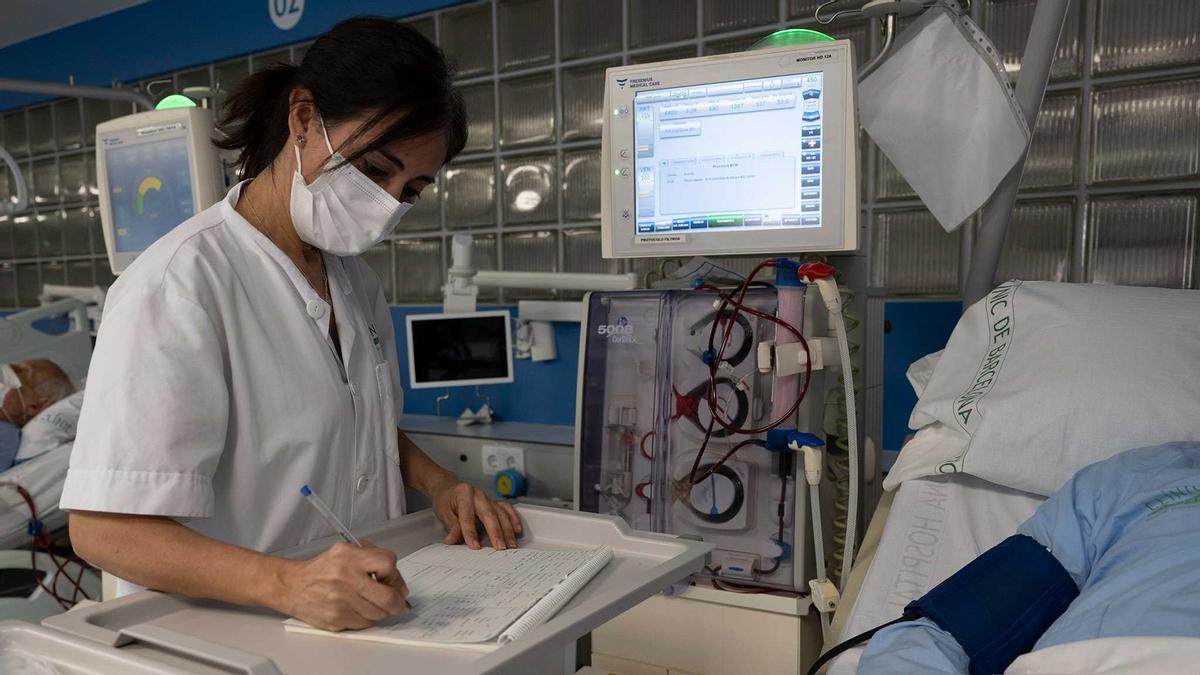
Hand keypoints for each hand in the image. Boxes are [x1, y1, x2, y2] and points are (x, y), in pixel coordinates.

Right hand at [278, 541, 408, 630]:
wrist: (292, 586)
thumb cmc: (321, 569)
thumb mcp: (345, 550)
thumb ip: (372, 555)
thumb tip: (396, 578)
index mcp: (350, 558)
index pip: (388, 564)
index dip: (395, 575)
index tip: (392, 580)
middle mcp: (346, 579)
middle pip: (389, 597)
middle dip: (397, 601)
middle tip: (396, 600)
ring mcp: (341, 602)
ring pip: (378, 614)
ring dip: (380, 610)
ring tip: (370, 602)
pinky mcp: (336, 619)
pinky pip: (364, 624)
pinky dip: (365, 618)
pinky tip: (356, 609)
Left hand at [430, 480, 522, 549]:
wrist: (449, 488)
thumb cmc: (446, 500)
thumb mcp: (443, 512)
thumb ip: (451, 526)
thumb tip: (453, 540)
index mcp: (464, 494)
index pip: (468, 515)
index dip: (470, 532)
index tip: (474, 546)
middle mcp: (478, 494)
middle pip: (489, 514)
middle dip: (496, 532)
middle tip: (500, 547)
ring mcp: (488, 498)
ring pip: (501, 513)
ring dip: (507, 530)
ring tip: (510, 545)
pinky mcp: (494, 502)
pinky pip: (507, 510)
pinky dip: (513, 520)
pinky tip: (517, 531)